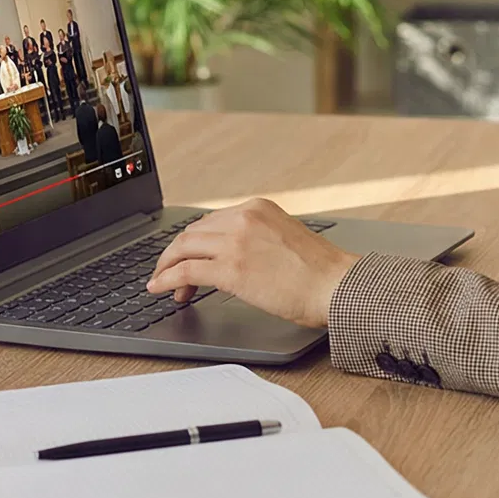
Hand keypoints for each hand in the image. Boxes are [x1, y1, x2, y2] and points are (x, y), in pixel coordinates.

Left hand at [145, 198, 359, 328]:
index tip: (186, 255)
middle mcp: (243, 218)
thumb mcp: (286, 238)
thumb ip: (258, 238)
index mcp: (257, 208)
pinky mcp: (230, 269)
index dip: (193, 242)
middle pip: (191, 232)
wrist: (336, 285)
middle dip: (174, 254)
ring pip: (182, 249)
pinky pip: (185, 271)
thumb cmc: (320, 272)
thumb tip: (235, 257)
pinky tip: (161, 289)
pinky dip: (167, 280)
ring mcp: (235, 242)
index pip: (210, 221)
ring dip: (166, 267)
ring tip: (162, 284)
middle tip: (167, 273)